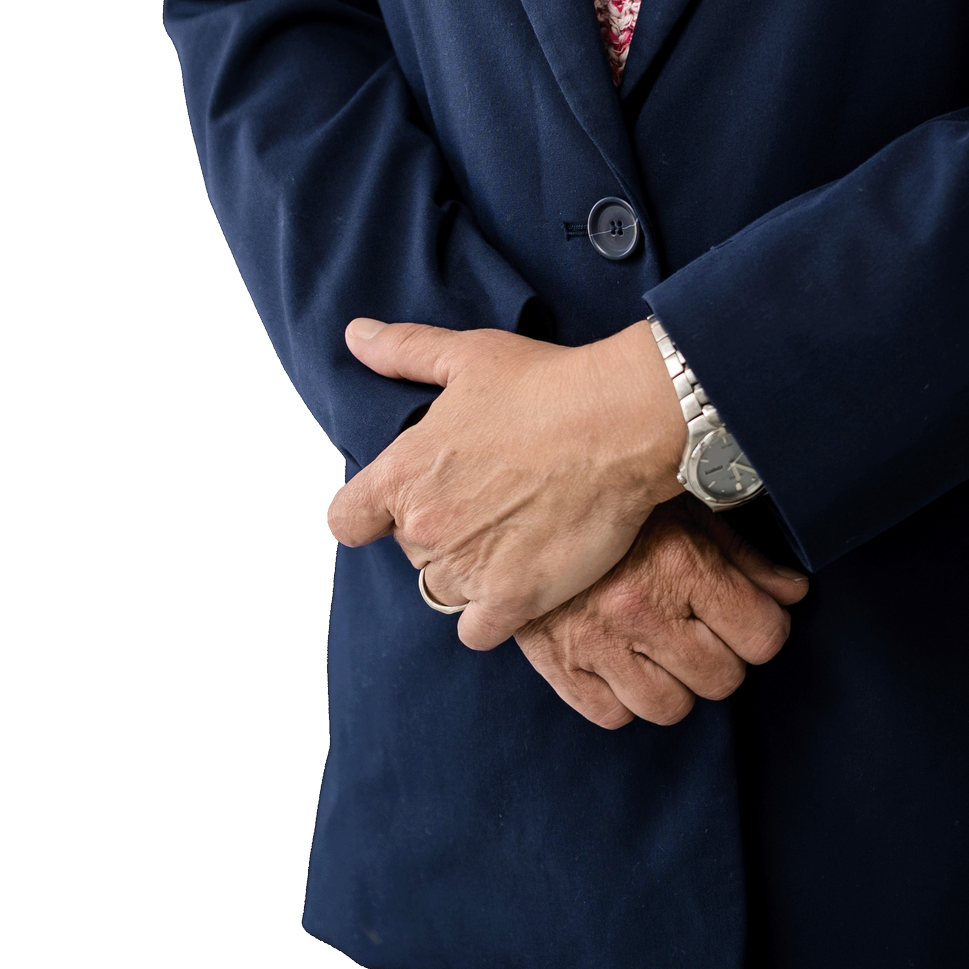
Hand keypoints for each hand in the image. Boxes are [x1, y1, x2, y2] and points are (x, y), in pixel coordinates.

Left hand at [326, 314, 690, 648]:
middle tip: (484, 500)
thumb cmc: (547, 385)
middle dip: (438, 531)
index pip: (347, 522)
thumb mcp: (467, 356)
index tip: (399, 504)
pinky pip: (477, 631)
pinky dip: (491, 615)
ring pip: (443, 589)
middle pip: (408, 551)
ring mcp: (468, 568)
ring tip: (507, 536)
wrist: (621, 424)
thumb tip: (355, 336)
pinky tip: (516, 582)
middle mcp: (426, 527)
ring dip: (466, 571)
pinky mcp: (513, 599)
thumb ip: (403, 352)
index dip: (371, 513)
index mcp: (403, 474)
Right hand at [517, 501, 808, 729]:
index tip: (749, 619)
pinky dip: (623, 698)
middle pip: (723, 679)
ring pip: (671, 708)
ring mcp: (597, 642)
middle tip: (701, 632)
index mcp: (682, 565)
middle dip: (721, 657)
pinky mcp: (558, 665)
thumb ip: (745, 558)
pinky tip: (622, 663)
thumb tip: (793, 594)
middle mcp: (641, 609)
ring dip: (675, 685)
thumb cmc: (617, 508)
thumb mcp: (687, 515)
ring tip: (662, 651)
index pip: (762, 637)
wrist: (523, 504)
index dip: (763, 630)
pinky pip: (612, 716)